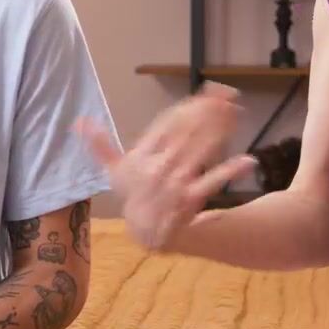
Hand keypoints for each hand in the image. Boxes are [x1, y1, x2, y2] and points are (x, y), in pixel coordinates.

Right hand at [78, 82, 256, 249]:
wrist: (146, 235)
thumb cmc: (134, 197)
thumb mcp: (114, 172)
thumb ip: (100, 145)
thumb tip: (79, 121)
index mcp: (141, 155)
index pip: (167, 123)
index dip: (189, 106)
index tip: (208, 92)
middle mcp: (158, 167)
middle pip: (187, 132)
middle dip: (209, 112)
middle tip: (229, 95)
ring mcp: (175, 184)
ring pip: (201, 152)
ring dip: (221, 131)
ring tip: (238, 113)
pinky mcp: (191, 200)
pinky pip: (212, 182)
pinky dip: (231, 171)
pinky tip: (249, 161)